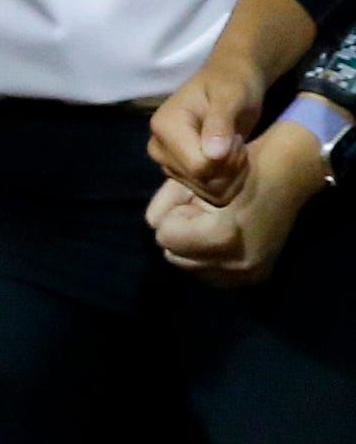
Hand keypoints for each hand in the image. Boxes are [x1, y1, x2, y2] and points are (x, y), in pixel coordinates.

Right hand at [150, 47, 270, 202]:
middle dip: (230, 168)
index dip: (227, 161)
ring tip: (236, 150)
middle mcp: (158, 147)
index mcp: (164, 127)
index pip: (198, 166)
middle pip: (201, 181)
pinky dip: (229, 182)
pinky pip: (208, 193)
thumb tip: (214, 155)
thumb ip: (221, 123)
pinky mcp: (179, 172)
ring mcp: (167, 162)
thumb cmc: (231, 85)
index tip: (238, 141)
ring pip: (207, 191)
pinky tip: (232, 161)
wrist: (229, 83)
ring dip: (232, 175)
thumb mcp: (231, 97)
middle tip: (239, 144)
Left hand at [150, 118, 329, 284]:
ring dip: (194, 245)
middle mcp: (237, 264)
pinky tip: (225, 237)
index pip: (165, 237)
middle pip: (174, 256)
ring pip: (190, 266)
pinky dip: (209, 255)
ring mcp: (249, 274)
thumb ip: (165, 204)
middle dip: (183, 232)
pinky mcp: (256, 277)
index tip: (199, 199)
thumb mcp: (195, 179)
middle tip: (208, 212)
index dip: (177, 214)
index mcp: (224, 238)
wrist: (291, 173)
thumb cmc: (241, 166)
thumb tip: (151, 223)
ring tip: (217, 223)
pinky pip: (210, 273)